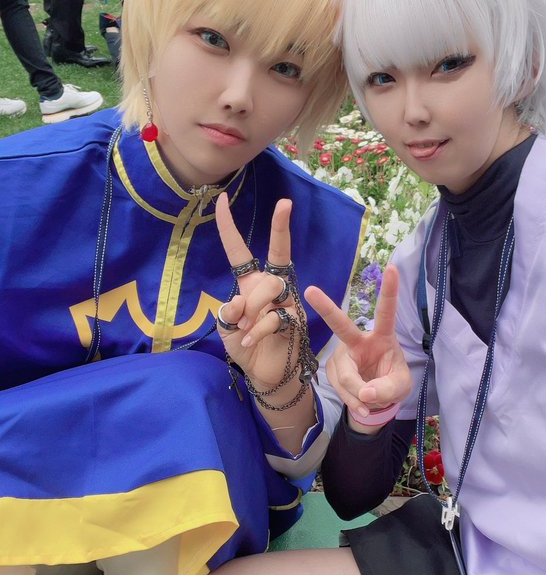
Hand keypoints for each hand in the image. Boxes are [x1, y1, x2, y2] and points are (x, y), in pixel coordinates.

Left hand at [216, 195, 305, 392]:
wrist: (264, 375)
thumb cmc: (246, 347)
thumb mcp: (227, 328)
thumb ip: (229, 312)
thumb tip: (239, 301)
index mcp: (251, 284)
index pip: (239, 252)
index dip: (229, 227)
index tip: (220, 200)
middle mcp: (272, 288)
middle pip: (279, 253)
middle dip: (281, 227)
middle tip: (285, 203)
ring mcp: (287, 302)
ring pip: (271, 286)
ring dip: (253, 308)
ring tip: (245, 328)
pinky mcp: (296, 320)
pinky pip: (275, 316)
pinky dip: (257, 331)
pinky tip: (249, 342)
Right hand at [305, 264, 411, 422]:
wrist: (376, 398)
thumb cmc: (392, 382)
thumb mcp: (401, 387)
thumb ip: (388, 389)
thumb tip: (365, 393)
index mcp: (382, 336)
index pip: (386, 312)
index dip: (390, 291)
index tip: (392, 268)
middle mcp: (357, 341)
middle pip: (341, 325)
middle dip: (326, 308)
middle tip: (310, 291)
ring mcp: (342, 355)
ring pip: (347, 377)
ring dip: (361, 395)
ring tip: (372, 403)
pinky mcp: (332, 370)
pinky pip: (342, 390)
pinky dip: (354, 402)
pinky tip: (362, 405)